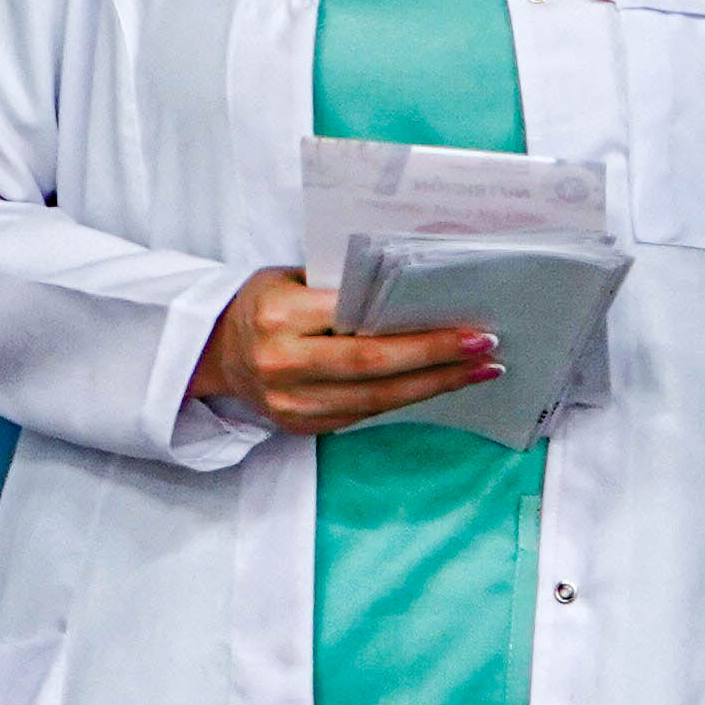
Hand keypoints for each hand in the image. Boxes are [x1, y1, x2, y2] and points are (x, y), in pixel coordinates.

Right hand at [194, 271, 496, 436]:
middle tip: (486, 350)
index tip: (469, 326)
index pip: (361, 324)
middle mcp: (283, 365)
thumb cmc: (265, 303)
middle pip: (374, 367)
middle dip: (438, 360)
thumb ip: (342, 285)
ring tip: (477, 373)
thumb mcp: (292, 278)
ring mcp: (290, 404)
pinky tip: (436, 386)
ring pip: (376, 400)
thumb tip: (418, 288)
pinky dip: (405, 399)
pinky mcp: (300, 427)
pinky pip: (364, 413)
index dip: (419, 332)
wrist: (219, 353)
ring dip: (433, 387)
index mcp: (280, 317)